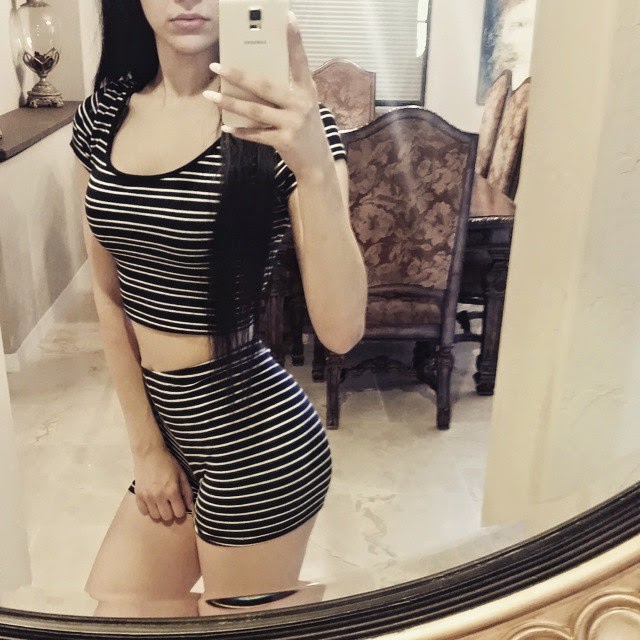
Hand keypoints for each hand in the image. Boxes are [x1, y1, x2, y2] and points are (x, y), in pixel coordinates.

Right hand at [132, 446, 194, 521]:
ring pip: (155, 517)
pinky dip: (149, 509)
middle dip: (171, 512)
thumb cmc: (168, 463)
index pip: (179, 513)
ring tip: (162, 503)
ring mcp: (147, 497)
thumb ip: (187, 492)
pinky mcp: (138, 495)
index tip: (180, 505)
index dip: (181, 510)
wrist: (149, 454)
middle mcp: (159, 496)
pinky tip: (152, 502)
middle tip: (171, 504)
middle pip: (167, 517)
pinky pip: (144, 512)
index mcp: (172, 490)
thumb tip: (191, 507)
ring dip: (160, 512)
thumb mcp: (181, 475)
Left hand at [203, 11, 331, 177]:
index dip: (294, 39)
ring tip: (210, 96)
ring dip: (230, 103)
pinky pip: (256, 134)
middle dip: (238, 75)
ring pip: (255, 110)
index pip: (299, 60)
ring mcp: (293, 123)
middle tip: (217, 65)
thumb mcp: (303, 105)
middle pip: (264, 85)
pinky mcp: (284, 141)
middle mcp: (301, 103)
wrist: (316, 162)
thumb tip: (251, 78)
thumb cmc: (305, 129)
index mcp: (306, 89)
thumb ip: (285, 92)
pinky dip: (241, 131)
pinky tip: (226, 128)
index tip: (287, 16)